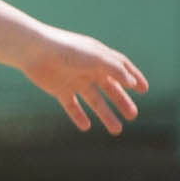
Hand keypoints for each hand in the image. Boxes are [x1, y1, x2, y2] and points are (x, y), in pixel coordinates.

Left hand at [22, 26, 147, 134]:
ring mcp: (74, 80)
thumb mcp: (96, 58)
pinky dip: (79, 116)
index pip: (121, 66)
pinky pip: (72, 106)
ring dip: (105, 114)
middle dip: (121, 101)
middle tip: (133, 115)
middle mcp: (88, 69)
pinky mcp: (60, 89)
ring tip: (117, 130)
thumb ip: (115, 70)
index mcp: (98, 57)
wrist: (35, 51)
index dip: (133, 76)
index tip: (144, 90)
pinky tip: (86, 127)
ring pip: (94, 101)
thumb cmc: (68, 50)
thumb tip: (132, 82)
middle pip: (109, 88)